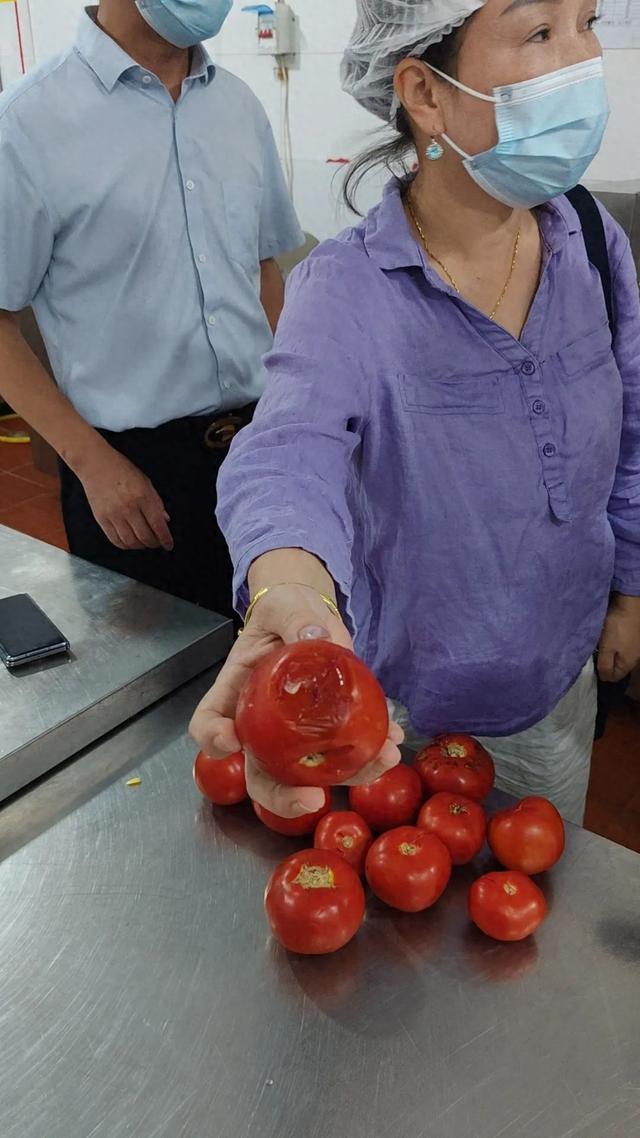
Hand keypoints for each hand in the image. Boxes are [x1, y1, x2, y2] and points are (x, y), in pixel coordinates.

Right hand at [79, 445, 173, 551]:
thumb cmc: (123, 471)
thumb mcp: (146, 482)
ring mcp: (113, 514)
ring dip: (140, 546)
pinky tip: (130, 541)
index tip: (169, 545)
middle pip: (145, 537)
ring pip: (130, 542)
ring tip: (143, 542)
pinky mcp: (101, 518)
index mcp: (143, 496)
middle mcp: (128, 507)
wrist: (95, 464)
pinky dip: (125, 545)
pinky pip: (115, 540)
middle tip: (157, 542)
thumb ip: (156, 503)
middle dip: (154, 543)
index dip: (166, 539)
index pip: (158, 525)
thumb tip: (165, 521)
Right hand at [189, 583, 403, 816]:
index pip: (208, 721)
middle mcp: (260, 724)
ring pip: (307, 775)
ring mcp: (294, 736)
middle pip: (257, 773)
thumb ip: (295, 619)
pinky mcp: (326, 735)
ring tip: (381, 760)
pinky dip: (369, 757)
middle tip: (311, 798)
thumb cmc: (286, 612)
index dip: (213, 738)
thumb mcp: (286, 607)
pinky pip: (343, 757)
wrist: (311, 617)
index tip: (230, 741)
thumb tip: (315, 634)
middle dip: (282, 796)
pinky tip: (391, 743)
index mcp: (235, 691)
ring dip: (345, 778)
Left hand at [597, 595, 639, 682]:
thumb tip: (605, 678)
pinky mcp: (635, 636)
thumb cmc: (616, 627)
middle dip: (606, 663)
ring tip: (600, 645)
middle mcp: (636, 657)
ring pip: (620, 656)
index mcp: (629, 663)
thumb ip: (605, 665)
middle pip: (618, 667)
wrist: (629, 603)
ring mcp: (636, 646)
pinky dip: (615, 644)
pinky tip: (608, 637)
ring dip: (610, 653)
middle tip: (595, 654)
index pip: (615, 678)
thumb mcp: (606, 648)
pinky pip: (623, 646)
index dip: (602, 674)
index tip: (593, 664)